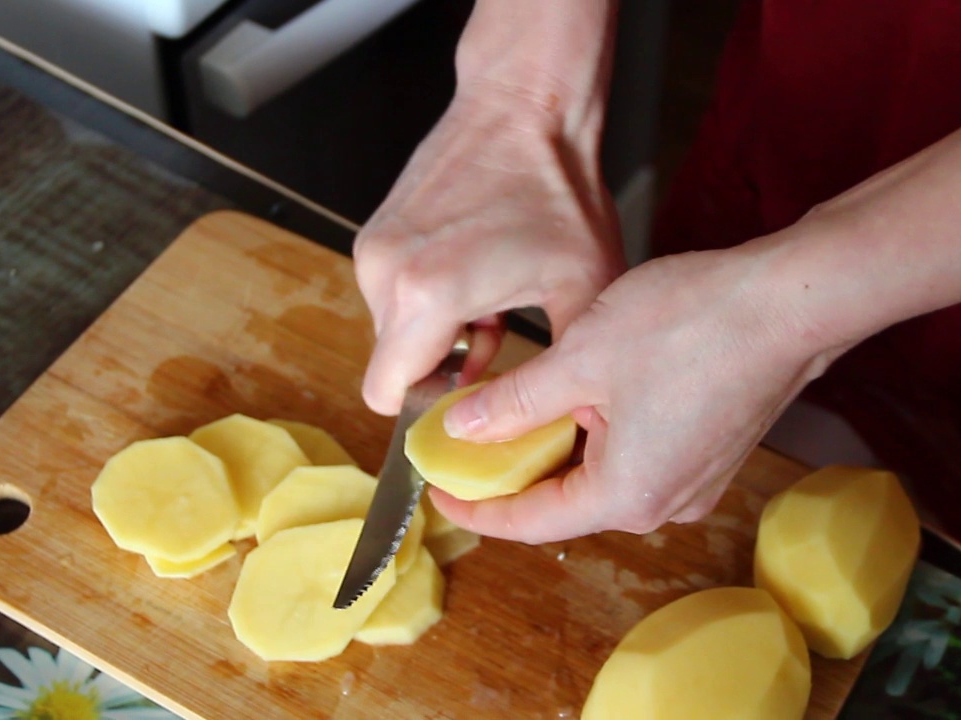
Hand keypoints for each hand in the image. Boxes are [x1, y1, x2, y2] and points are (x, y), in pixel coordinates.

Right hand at [354, 91, 624, 414]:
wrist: (525, 105)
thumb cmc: (557, 188)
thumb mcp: (584, 288)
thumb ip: (568, 366)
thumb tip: (574, 421)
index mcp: (426, 296)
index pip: (386, 394)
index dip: (426, 410)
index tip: (466, 405)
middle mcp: (385, 272)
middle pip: (396, 362)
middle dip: (442, 367)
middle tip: (497, 345)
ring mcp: (376, 247)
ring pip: (395, 327)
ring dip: (439, 331)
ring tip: (493, 306)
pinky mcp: (377, 229)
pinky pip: (393, 290)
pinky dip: (429, 299)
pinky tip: (475, 278)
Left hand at [428, 241, 851, 542]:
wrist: (791, 299)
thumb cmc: (690, 325)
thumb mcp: (579, 360)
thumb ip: (513, 403)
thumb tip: (461, 430)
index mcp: (626, 496)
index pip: (530, 522)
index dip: (475, 507)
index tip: (438, 488)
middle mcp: (663, 504)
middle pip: (566, 500)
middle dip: (512, 471)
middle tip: (466, 437)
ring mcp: (694, 479)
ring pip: (601, 475)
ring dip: (555, 448)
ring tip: (513, 408)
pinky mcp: (711, 450)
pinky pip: (636, 456)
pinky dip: (596, 435)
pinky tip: (577, 394)